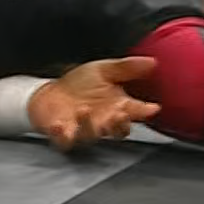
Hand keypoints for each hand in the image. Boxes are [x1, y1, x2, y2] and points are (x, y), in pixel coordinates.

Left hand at [28, 57, 161, 151]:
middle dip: (119, 124)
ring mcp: (84, 130)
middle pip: (117, 130)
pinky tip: (59, 126)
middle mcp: (104, 122)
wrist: (51, 95)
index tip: (152, 107)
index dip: (145, 111)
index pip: (136, 112)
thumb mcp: (103, 70)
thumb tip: (151, 61)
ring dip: (89, 125)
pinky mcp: (63, 136)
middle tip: (120, 114)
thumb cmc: (80, 85)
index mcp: (117, 108)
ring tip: (84, 109)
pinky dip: (62, 135)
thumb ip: (126, 68)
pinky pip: (64, 141)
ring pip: (91, 135)